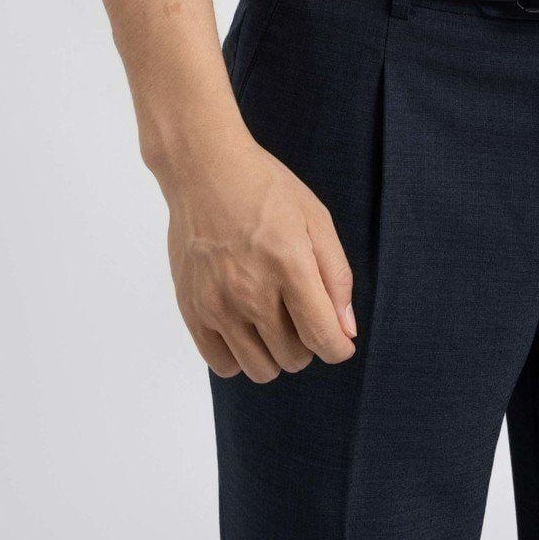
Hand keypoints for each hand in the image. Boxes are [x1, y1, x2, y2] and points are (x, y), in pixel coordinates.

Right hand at [163, 127, 358, 379]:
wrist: (204, 169)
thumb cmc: (266, 189)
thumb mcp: (315, 219)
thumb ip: (337, 276)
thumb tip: (346, 330)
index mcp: (289, 266)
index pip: (322, 338)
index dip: (339, 348)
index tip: (339, 341)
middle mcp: (251, 292)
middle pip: (293, 358)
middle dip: (308, 343)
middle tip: (301, 311)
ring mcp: (217, 304)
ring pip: (260, 370)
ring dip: (275, 353)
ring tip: (273, 319)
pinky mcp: (192, 310)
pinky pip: (223, 365)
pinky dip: (240, 355)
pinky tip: (245, 326)